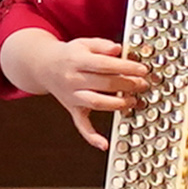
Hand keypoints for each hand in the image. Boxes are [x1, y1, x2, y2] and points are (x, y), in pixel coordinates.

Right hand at [30, 35, 153, 149]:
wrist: (44, 67)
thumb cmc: (70, 55)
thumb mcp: (84, 43)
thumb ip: (102, 45)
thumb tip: (118, 49)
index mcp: (77, 61)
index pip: (104, 65)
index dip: (125, 67)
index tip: (142, 70)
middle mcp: (73, 80)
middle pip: (104, 84)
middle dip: (127, 85)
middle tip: (143, 84)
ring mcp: (72, 96)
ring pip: (96, 103)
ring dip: (118, 104)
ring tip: (134, 101)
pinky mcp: (72, 109)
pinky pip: (81, 124)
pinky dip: (91, 136)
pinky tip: (104, 144)